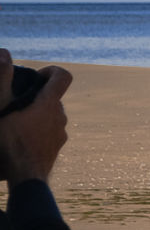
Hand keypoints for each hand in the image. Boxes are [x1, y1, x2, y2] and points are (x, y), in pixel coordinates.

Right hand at [0, 49, 72, 185]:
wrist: (25, 178)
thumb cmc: (10, 142)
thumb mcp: (0, 106)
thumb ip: (1, 79)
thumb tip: (4, 51)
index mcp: (50, 104)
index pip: (63, 76)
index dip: (51, 70)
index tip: (36, 76)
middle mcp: (61, 117)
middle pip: (54, 97)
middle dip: (38, 93)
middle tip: (16, 99)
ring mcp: (61, 134)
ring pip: (52, 115)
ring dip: (37, 112)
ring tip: (15, 119)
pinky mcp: (57, 147)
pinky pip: (51, 130)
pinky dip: (39, 127)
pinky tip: (21, 136)